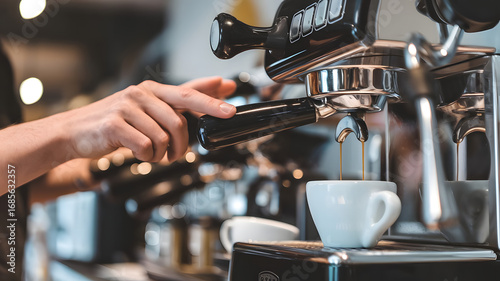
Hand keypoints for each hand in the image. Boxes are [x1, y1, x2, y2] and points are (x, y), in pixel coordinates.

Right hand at [60, 77, 235, 162]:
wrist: (74, 132)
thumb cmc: (115, 123)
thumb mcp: (145, 110)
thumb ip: (174, 105)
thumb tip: (211, 92)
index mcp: (152, 90)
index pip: (188, 92)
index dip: (211, 99)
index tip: (231, 102)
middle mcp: (141, 94)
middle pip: (179, 120)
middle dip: (183, 143)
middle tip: (177, 154)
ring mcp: (127, 108)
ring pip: (163, 137)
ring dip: (161, 153)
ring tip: (150, 153)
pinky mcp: (115, 125)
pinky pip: (145, 146)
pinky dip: (146, 157)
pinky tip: (138, 154)